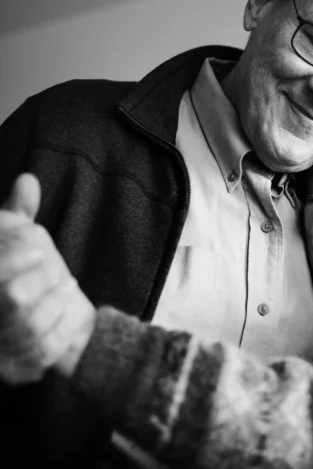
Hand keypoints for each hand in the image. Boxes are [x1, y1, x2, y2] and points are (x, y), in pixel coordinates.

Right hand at [0, 174, 95, 383]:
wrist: (31, 317)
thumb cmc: (22, 271)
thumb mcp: (14, 239)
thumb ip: (18, 213)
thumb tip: (28, 180)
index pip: (1, 277)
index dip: (19, 257)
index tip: (42, 252)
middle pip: (15, 297)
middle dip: (45, 280)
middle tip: (58, 274)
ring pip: (30, 326)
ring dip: (58, 304)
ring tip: (64, 291)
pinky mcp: (12, 371)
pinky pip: (44, 354)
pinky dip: (63, 332)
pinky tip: (68, 317)